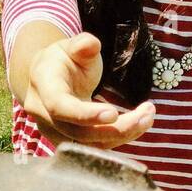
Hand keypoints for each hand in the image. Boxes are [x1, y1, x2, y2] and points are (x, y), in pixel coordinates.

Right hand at [22, 32, 154, 147]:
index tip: (114, 113)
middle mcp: (44, 114)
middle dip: (116, 128)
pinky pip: (95, 146)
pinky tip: (139, 124)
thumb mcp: (72, 46)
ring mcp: (55, 132)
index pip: (60, 106)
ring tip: (148, 117)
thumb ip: (82, 44)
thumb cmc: (64, 60)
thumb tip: (90, 44)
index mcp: (44, 86)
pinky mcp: (69, 141)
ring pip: (90, 144)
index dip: (85, 114)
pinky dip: (119, 138)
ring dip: (123, 135)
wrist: (48, 77)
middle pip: (79, 132)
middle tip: (147, 114)